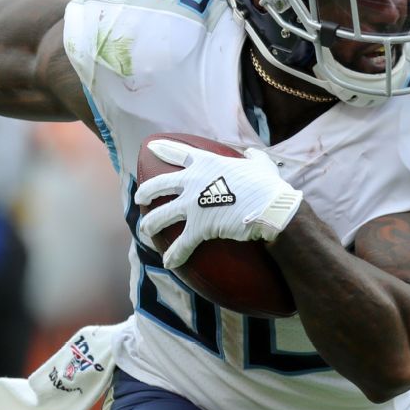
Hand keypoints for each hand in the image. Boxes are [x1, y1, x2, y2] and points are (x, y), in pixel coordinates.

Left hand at [134, 140, 302, 268]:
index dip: (163, 149)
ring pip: (161, 216)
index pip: (179, 153)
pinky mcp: (199, 227)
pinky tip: (168, 262)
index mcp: (206, 163)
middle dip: (145, 191)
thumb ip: (253, 157)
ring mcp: (193, 204)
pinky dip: (174, 255)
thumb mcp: (260, 164)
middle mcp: (193, 181)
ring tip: (145, 230)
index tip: (150, 147)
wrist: (270, 207)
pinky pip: (181, 244)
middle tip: (139, 197)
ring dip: (150, 224)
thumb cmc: (267, 185)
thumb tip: (252, 154)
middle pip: (159, 185)